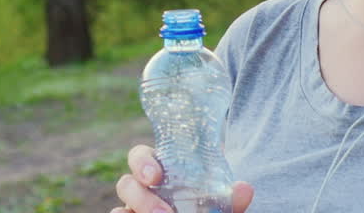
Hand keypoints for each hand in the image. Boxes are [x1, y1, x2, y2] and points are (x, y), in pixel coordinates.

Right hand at [111, 144, 254, 212]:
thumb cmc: (206, 209)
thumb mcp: (220, 206)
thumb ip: (230, 199)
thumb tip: (244, 188)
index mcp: (160, 172)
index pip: (140, 156)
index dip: (142, 162)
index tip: (156, 175)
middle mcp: (142, 190)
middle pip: (125, 184)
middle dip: (139, 196)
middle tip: (162, 212)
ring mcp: (134, 209)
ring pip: (118, 209)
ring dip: (136, 210)